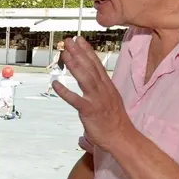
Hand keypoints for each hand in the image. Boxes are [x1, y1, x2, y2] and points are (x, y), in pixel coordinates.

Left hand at [53, 36, 133, 151]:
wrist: (122, 138)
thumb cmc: (115, 121)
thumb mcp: (110, 100)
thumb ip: (101, 90)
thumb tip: (95, 83)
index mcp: (107, 86)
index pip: (96, 65)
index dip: (87, 51)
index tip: (79, 40)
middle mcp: (103, 90)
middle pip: (90, 68)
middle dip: (79, 52)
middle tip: (69, 40)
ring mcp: (97, 100)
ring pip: (85, 79)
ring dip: (74, 65)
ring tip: (64, 53)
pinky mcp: (90, 111)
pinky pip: (75, 100)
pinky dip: (65, 92)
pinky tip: (55, 84)